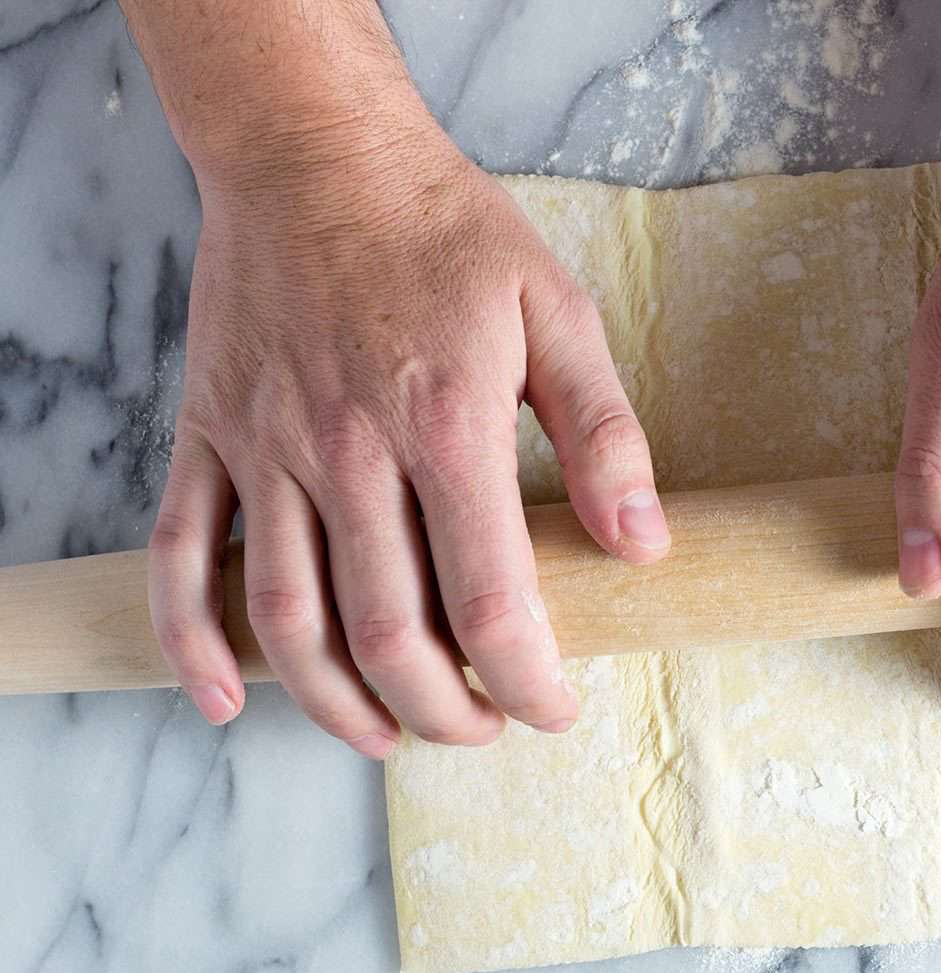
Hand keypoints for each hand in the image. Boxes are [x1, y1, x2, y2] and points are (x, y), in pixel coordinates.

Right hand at [148, 126, 669, 756]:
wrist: (315, 153)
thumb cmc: (445, 232)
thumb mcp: (557, 312)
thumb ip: (604, 434)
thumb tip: (642, 546)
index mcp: (445, 423)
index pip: (491, 602)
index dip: (530, 679)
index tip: (556, 706)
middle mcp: (347, 450)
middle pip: (389, 636)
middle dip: (446, 712)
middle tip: (485, 724)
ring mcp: (266, 447)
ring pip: (288, 619)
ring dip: (340, 704)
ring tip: (391, 734)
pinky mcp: (210, 435)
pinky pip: (181, 557)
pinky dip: (194, 643)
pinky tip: (227, 702)